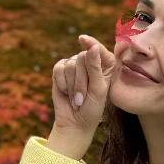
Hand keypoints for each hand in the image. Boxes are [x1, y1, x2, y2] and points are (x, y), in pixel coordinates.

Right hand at [48, 33, 115, 158]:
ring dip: (72, 85)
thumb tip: (92, 46)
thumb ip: (95, 68)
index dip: (90, 44)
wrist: (74, 123)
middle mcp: (89, 63)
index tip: (82, 40)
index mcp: (104, 66)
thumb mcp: (98, 90)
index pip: (98, 49)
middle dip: (81, 80)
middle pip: (81, 57)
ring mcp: (74, 66)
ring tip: (76, 98)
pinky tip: (66, 92)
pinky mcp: (60, 71)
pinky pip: (58, 68)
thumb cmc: (92, 109)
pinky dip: (62, 83)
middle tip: (83, 96)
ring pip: (70, 64)